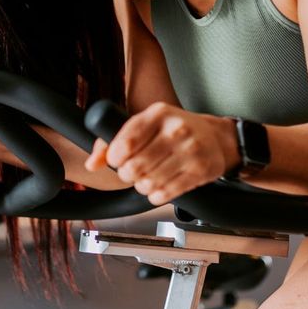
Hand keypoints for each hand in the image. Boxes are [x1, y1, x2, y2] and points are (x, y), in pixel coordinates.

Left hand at [83, 102, 237, 204]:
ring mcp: (191, 151)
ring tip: (147, 178)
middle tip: (132, 172)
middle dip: (127, 175)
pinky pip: (165, 193)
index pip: (126, 142)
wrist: (216, 137)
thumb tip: (92, 164)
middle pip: (134, 167)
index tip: (117, 160)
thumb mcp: (144, 125)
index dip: (114, 158)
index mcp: (158, 114)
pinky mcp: (201, 171)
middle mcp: (176, 130)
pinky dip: (156, 195)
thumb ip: (112, 141)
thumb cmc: (173, 130)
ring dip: (141, 186)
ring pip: (148, 183)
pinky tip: (159, 187)